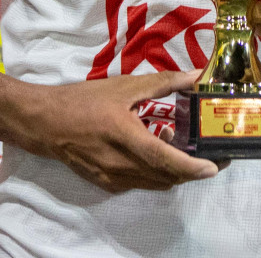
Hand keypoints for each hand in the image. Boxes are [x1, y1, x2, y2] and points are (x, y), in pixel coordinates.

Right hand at [16, 68, 221, 192]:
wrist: (45, 122)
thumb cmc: (83, 101)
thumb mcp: (124, 86)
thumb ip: (163, 83)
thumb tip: (195, 76)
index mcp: (125, 137)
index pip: (166, 160)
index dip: (193, 167)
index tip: (215, 166)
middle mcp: (120, 165)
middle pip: (166, 177)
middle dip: (192, 170)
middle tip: (209, 154)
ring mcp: (112, 178)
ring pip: (155, 183)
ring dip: (172, 169)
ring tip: (173, 141)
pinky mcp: (106, 184)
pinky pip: (140, 183)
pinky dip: (154, 172)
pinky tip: (151, 147)